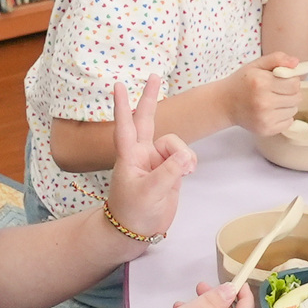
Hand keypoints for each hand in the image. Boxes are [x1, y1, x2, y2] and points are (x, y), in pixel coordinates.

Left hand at [103, 76, 196, 248]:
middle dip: (150, 98)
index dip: (122, 105)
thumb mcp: (150, 192)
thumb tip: (186, 157)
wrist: (138, 231)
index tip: (118, 85)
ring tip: (185, 172)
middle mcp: (142, 153)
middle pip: (147, 120)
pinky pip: (184, 157)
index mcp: (129, 156)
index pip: (125, 125)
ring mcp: (157, 161)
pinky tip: (188, 173)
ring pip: (176, 144)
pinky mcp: (170, 170)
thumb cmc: (133, 211)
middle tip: (154, 76)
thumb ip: (169, 172)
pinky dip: (189, 162)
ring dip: (183, 154)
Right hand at [223, 53, 302, 135]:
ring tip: (274, 100)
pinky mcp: (266, 129)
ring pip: (294, 110)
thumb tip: (296, 63)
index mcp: (261, 83)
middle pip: (297, 97)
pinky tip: (272, 111)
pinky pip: (289, 122)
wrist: (224, 104)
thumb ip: (277, 59)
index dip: (292, 80)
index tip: (283, 80)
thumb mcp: (256, 65)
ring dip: (288, 104)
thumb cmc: (242, 82)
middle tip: (278, 90)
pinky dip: (284, 116)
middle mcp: (263, 102)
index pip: (294, 84)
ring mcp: (265, 118)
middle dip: (291, 92)